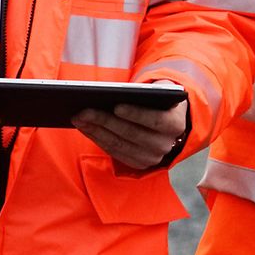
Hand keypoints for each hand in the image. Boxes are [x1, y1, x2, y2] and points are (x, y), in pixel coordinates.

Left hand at [73, 86, 187, 169]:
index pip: (155, 120)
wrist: (170, 124)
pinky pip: (114, 152)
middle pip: (131, 133)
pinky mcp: (139, 164)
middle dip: (105, 121)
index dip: (136, 114)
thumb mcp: (162, 92)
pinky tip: (85, 128)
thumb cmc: (160, 101)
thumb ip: (151, 90)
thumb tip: (122, 91)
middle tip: (83, 111)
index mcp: (175, 124)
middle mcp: (165, 145)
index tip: (116, 106)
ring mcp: (152, 158)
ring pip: (119, 144)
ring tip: (79, 118)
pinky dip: (98, 140)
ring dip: (96, 131)